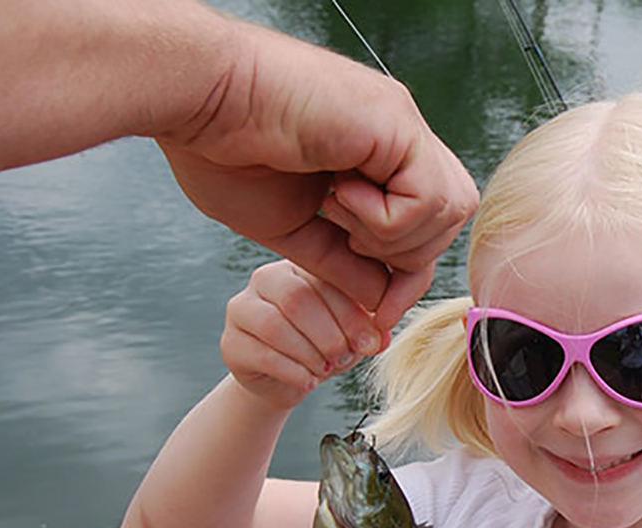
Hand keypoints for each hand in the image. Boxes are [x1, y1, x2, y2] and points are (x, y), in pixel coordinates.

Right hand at [156, 19, 477, 314]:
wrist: (192, 101)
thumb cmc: (221, 153)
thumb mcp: (292, 229)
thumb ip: (342, 263)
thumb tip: (380, 301)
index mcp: (375, 157)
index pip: (426, 224)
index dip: (407, 274)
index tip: (377, 313)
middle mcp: (397, 137)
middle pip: (448, 220)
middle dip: (406, 258)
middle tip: (346, 239)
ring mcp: (401, 124)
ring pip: (449, 209)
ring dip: (392, 235)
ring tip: (336, 209)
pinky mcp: (397, 120)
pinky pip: (430, 196)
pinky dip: (388, 218)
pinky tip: (340, 194)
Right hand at [221, 260, 382, 409]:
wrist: (288, 381)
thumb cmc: (325, 347)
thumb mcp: (352, 335)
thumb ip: (368, 330)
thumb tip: (382, 338)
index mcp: (299, 267)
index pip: (325, 280)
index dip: (352, 314)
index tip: (372, 343)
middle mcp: (265, 280)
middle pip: (296, 299)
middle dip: (329, 334)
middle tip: (345, 357)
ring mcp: (241, 309)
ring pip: (275, 326)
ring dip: (309, 353)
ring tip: (327, 369)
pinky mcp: (230, 343)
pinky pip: (261, 354)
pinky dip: (293, 372)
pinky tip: (310, 381)